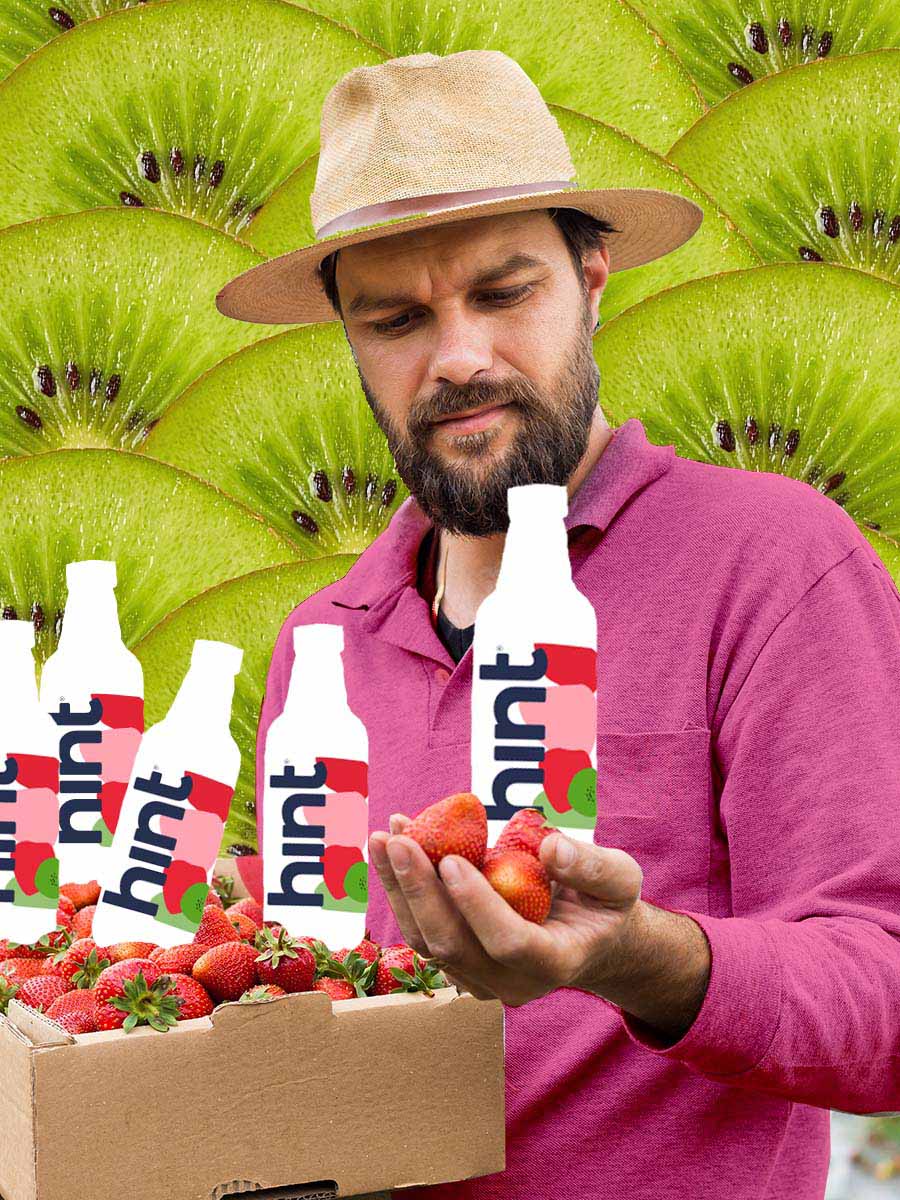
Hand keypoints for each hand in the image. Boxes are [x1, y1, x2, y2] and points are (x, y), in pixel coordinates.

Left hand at [367, 814, 644, 1006]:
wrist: (591, 940)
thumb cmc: (607, 904)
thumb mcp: (620, 879)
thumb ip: (592, 866)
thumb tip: (551, 846)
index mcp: (556, 962)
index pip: (508, 942)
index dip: (477, 904)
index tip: (451, 860)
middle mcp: (512, 983)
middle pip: (453, 945)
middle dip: (419, 890)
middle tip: (398, 839)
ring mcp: (481, 980)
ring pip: (427, 942)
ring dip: (400, 888)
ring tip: (387, 835)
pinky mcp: (460, 965)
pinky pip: (423, 932)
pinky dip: (405, 889)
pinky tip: (398, 843)